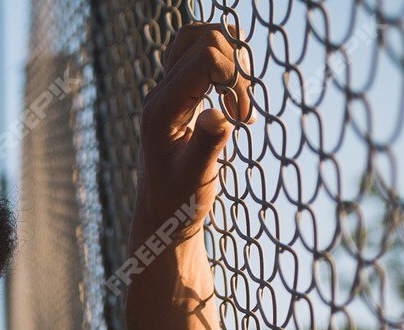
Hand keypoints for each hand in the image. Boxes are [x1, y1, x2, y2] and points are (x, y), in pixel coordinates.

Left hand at [136, 21, 254, 239]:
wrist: (162, 219)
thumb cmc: (178, 206)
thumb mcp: (196, 180)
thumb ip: (206, 145)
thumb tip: (217, 115)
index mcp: (161, 111)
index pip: (205, 57)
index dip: (235, 76)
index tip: (243, 117)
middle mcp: (159, 96)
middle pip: (200, 38)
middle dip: (234, 62)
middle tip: (243, 107)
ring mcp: (166, 94)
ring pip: (198, 40)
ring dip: (230, 58)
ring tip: (239, 99)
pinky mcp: (177, 97)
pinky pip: (199, 57)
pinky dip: (225, 66)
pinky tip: (234, 101)